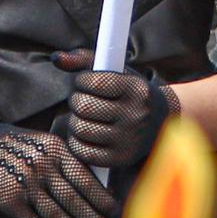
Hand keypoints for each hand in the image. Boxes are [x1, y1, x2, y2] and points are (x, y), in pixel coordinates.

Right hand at [0, 113, 119, 217]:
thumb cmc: (20, 147)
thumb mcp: (46, 144)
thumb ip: (69, 163)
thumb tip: (100, 191)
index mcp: (56, 150)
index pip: (86, 179)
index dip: (103, 200)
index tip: (118, 215)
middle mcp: (43, 167)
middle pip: (76, 201)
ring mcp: (26, 185)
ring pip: (59, 217)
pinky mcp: (10, 203)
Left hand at [55, 50, 179, 168]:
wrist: (160, 125)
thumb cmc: (129, 93)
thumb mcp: (115, 71)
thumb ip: (84, 60)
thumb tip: (56, 58)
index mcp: (136, 89)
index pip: (94, 83)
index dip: (82, 80)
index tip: (85, 82)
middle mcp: (135, 115)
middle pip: (84, 107)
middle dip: (76, 100)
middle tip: (82, 99)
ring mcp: (128, 140)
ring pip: (80, 129)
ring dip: (74, 120)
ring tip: (83, 116)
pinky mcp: (120, 159)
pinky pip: (82, 151)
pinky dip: (77, 140)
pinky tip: (85, 133)